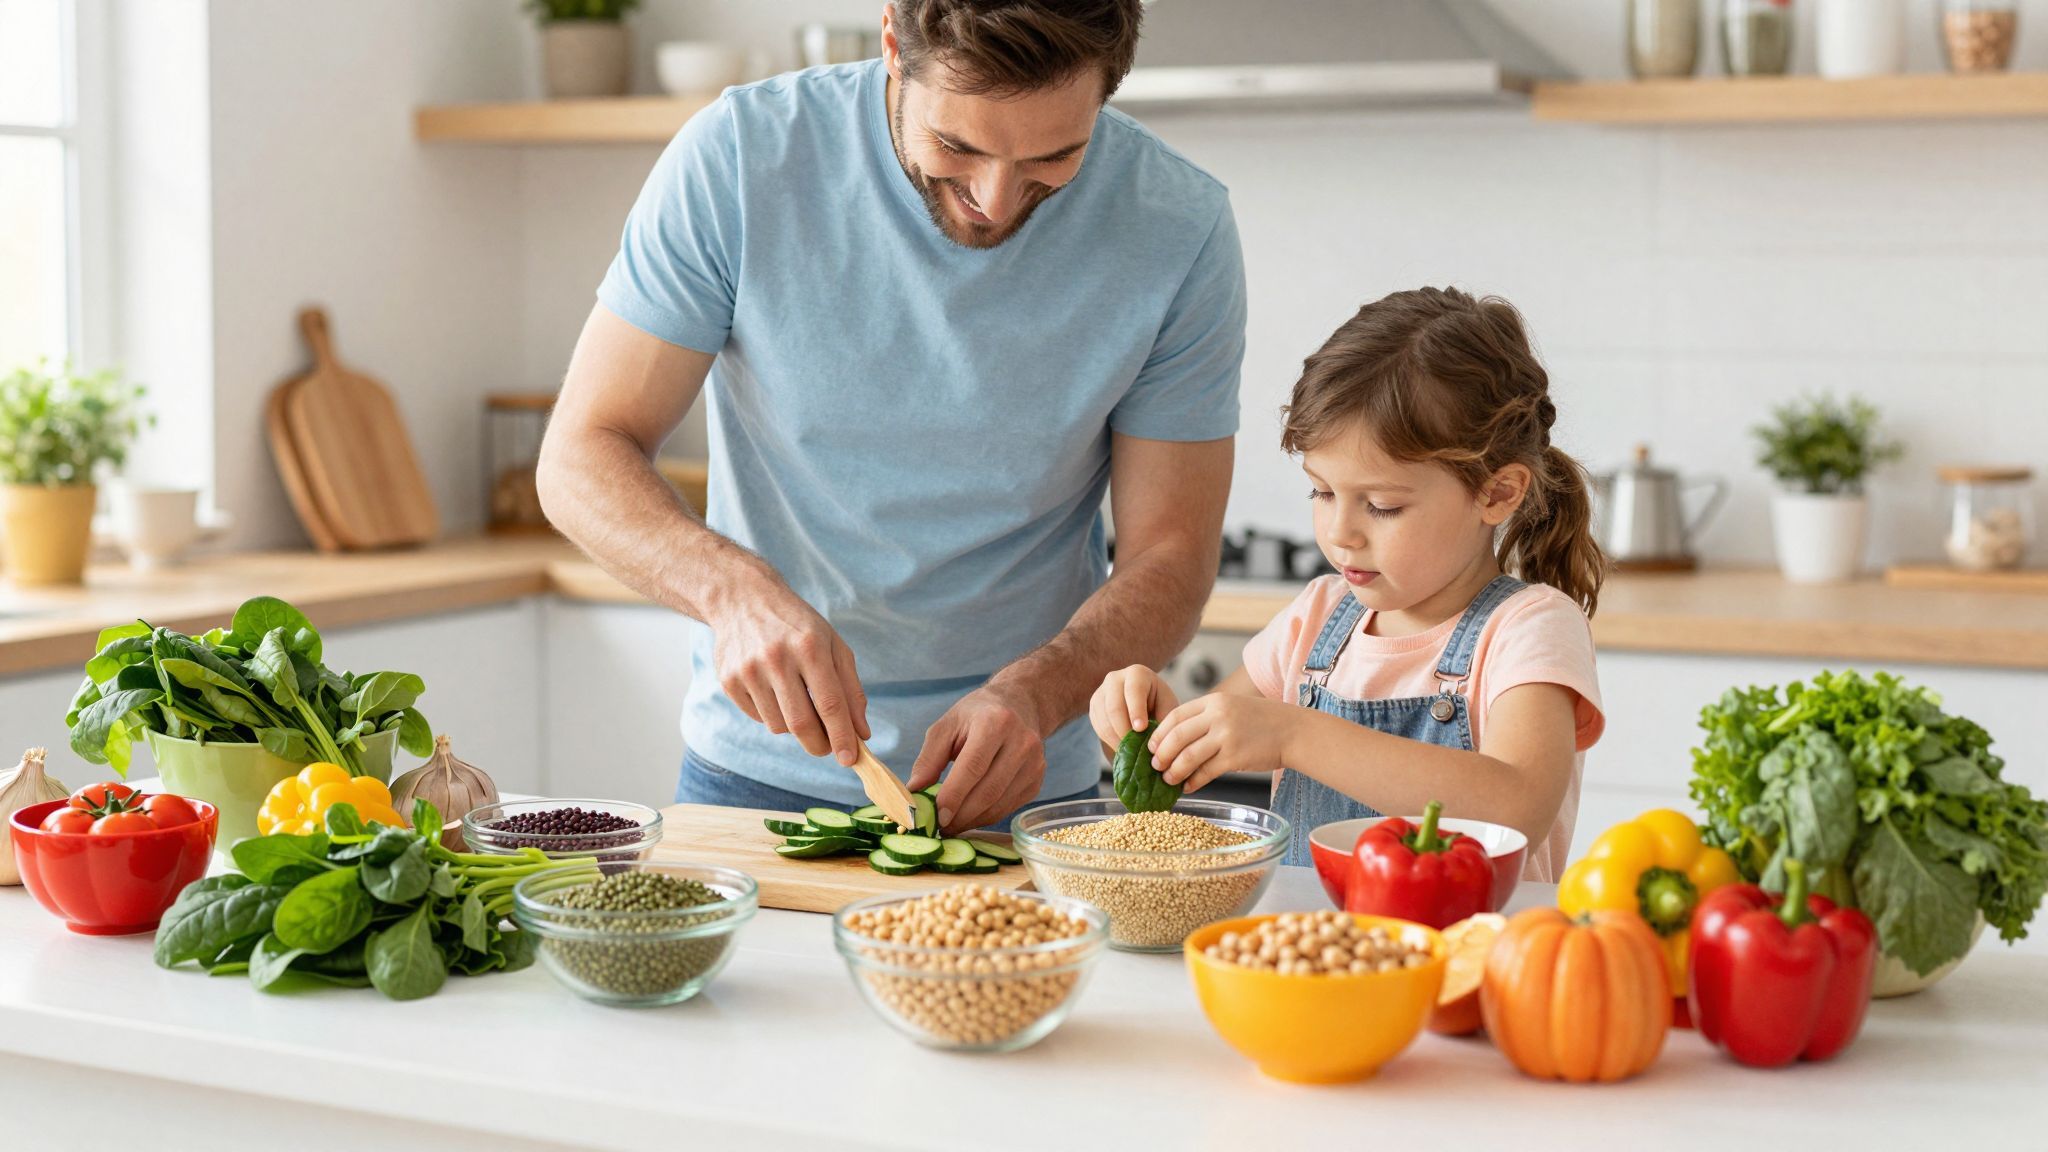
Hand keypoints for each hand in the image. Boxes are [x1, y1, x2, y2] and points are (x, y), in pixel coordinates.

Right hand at [707, 573, 869, 764]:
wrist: (743, 600)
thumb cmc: (797, 626)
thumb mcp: (833, 645)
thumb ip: (851, 690)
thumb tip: (861, 734)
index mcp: (810, 647)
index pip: (830, 704)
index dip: (842, 737)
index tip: (850, 759)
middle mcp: (777, 658)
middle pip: (802, 723)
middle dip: (819, 744)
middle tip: (828, 749)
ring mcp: (749, 670)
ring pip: (779, 726)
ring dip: (794, 726)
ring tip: (797, 700)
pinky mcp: (729, 680)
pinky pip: (758, 717)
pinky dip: (772, 714)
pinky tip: (772, 690)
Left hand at [908, 684, 1046, 833]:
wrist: (1019, 705)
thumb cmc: (976, 715)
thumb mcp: (947, 726)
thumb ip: (928, 759)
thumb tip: (914, 793)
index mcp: (995, 722)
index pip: (973, 767)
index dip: (954, 795)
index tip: (937, 816)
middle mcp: (1021, 742)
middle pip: (989, 791)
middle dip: (961, 815)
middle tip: (939, 827)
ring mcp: (1034, 763)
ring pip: (1000, 804)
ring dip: (972, 821)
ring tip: (950, 825)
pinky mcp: (1038, 780)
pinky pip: (1009, 808)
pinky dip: (986, 817)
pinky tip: (970, 816)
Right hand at [1088, 664, 1179, 746]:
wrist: (1144, 703)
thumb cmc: (1159, 705)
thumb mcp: (1168, 708)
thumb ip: (1164, 720)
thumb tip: (1155, 742)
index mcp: (1137, 674)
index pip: (1134, 691)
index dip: (1136, 711)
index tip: (1141, 729)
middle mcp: (1115, 678)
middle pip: (1114, 707)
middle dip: (1124, 730)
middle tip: (1135, 748)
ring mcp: (1101, 691)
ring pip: (1104, 719)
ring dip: (1116, 738)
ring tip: (1130, 751)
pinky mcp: (1094, 706)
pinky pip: (1098, 726)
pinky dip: (1109, 740)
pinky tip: (1121, 747)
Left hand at [1149, 694, 1296, 794]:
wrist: (1293, 731)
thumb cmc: (1262, 722)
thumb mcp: (1232, 708)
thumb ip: (1207, 718)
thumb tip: (1177, 738)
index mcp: (1214, 701)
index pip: (1175, 716)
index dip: (1159, 734)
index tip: (1152, 747)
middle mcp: (1218, 716)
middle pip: (1176, 736)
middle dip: (1161, 754)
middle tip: (1155, 766)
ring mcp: (1226, 736)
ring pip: (1188, 756)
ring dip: (1173, 771)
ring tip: (1168, 779)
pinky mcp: (1235, 757)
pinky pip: (1205, 772)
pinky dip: (1193, 781)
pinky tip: (1188, 786)